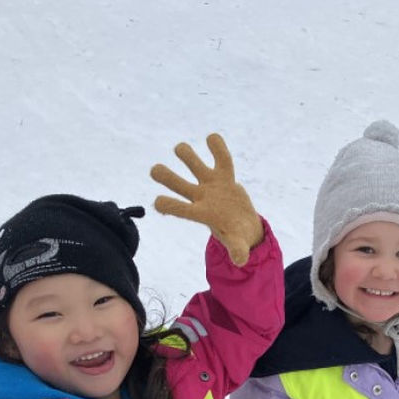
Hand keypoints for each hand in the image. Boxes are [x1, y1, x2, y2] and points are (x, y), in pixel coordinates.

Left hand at [150, 133, 263, 265]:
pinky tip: (211, 138)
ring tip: (179, 148)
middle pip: (179, 185)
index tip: (157, 202)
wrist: (244, 225)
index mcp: (202, 214)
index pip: (181, 209)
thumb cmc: (237, 237)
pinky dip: (217, 147)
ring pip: (194, 166)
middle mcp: (202, 197)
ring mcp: (212, 185)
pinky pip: (221, 158)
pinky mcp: (224, 176)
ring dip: (186, 155)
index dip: (169, 205)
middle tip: (154, 171)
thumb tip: (240, 260)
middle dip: (167, 177)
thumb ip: (238, 250)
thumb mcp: (239, 245)